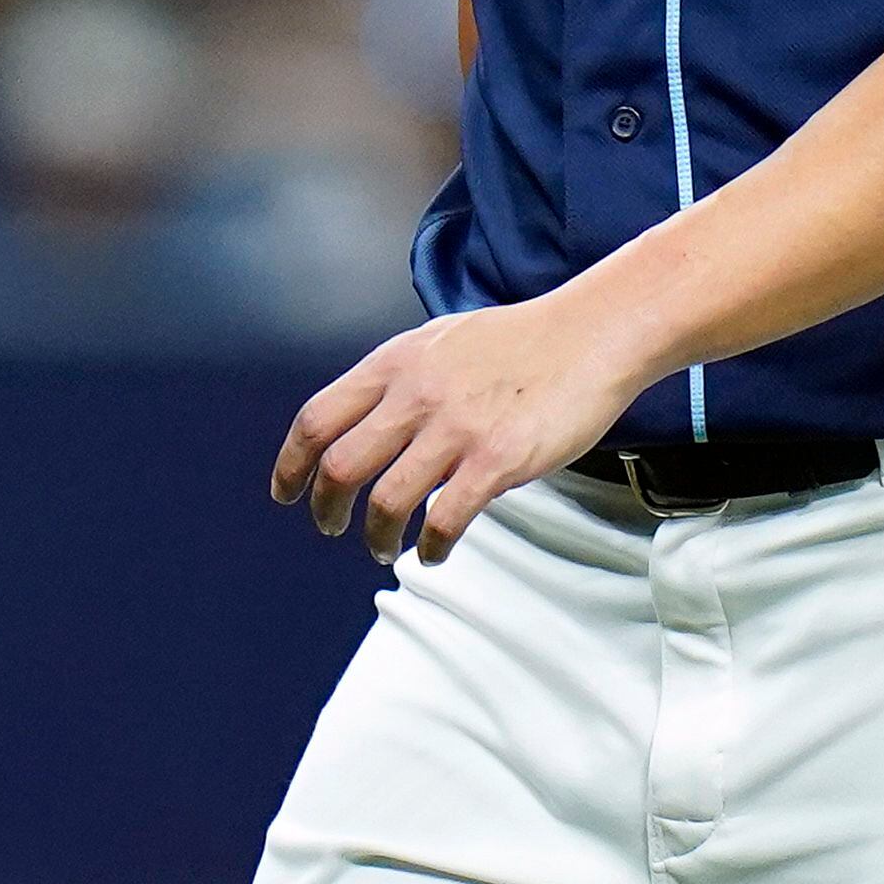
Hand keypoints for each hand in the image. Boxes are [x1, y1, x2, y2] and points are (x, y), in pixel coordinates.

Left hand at [271, 294, 645, 564]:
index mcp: (397, 364)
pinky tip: (435, 551)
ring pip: (387, 502)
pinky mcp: (497, 460)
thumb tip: (368, 416)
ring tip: (383, 549)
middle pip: (341, 467)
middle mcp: (417, 395)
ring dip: (376, 537)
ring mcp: (457, 429)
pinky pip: (445, 519)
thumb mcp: (443, 340)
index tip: (288, 492)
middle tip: (333, 528)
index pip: (318, 420)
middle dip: (327, 510)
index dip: (291, 465)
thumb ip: (401, 377)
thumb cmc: (527, 338)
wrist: (596, 332)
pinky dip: (431, 546)